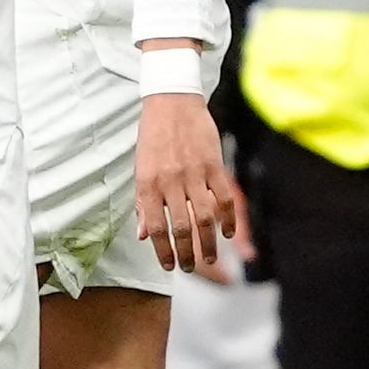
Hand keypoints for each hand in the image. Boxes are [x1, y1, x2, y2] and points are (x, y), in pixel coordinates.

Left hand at [133, 87, 240, 273]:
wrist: (172, 101)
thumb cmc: (154, 136)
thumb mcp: (141, 169)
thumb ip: (143, 203)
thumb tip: (144, 234)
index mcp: (148, 184)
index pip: (155, 227)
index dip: (162, 251)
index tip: (169, 266)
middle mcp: (170, 181)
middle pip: (181, 228)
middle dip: (187, 253)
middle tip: (191, 267)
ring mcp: (194, 173)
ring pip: (205, 217)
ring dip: (208, 242)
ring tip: (210, 257)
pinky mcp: (214, 164)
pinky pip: (224, 198)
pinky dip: (228, 219)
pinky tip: (228, 233)